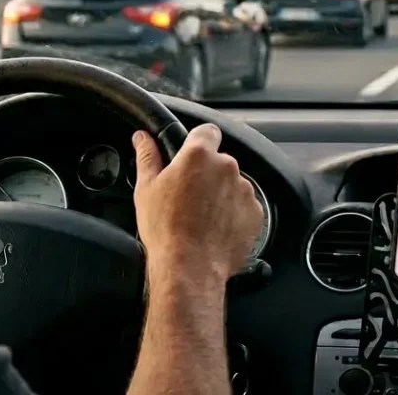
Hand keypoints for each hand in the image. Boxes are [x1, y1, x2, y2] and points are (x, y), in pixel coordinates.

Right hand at [131, 124, 262, 285]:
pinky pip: (244, 206)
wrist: (191, 267)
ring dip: (221, 194)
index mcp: (199, 155)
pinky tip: (215, 228)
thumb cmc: (166, 229)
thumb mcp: (147, 189)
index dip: (198, 141)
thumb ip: (147, 156)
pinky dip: (233, 213)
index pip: (207, 131)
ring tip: (201, 217)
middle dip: (207, 174)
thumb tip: (142, 138)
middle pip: (219, 161)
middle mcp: (226, 167)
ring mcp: (244, 190)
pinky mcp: (255, 212)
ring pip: (232, 184)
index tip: (191, 155)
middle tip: (188, 196)